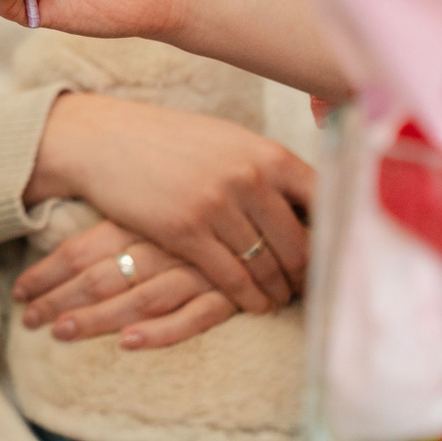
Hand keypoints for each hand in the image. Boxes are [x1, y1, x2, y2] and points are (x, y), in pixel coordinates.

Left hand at [14, 219, 240, 349]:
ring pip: (138, 299)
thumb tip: (68, 247)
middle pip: (101, 276)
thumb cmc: (207, 206)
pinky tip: (129, 344)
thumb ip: (119, 225)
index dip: (48, 273)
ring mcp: (195, 270)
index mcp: (141, 220)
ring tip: (61, 333)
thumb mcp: (156, 205)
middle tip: (29, 320)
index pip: (81, 249)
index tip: (19, 293)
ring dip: (98, 318)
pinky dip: (160, 331)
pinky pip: (192, 317)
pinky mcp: (229, 294)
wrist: (281, 204)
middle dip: (61, 300)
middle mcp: (163, 244)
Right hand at [23, 93, 312, 312]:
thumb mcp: (229, 141)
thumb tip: (316, 205)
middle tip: (308, 289)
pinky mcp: (185, 231)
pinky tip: (254, 303)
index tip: (334, 257)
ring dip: (279, 290)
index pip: (325, 205)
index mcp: (266, 153)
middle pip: (300, 244)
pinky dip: (249, 297)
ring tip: (281, 298)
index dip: (335, 238)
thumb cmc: (172, 141)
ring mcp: (216, 205)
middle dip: (307, 274)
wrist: (106, 139)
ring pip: (267, 266)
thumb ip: (271, 169)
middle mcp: (248, 178)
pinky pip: (232, 278)